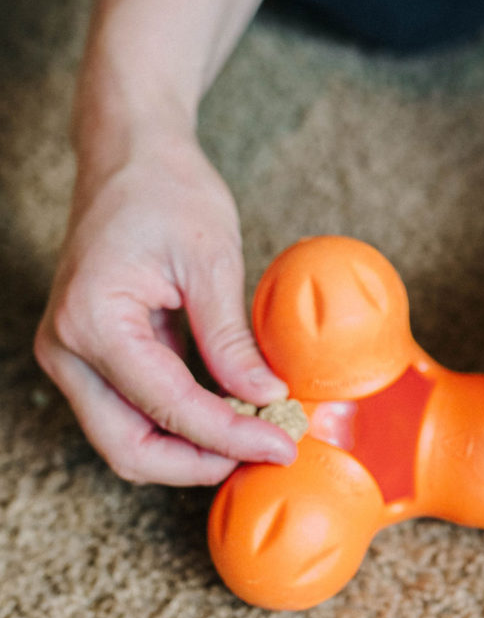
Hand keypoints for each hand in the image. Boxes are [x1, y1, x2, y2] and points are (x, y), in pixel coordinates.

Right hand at [35, 124, 294, 485]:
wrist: (130, 154)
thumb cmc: (166, 190)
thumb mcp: (212, 259)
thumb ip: (231, 338)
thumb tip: (266, 399)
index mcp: (93, 321)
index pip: (168, 407)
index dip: (230, 436)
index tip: (283, 443)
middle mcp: (67, 348)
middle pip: (130, 448)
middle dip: (200, 462)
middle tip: (268, 450)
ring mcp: (71, 355)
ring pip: (126, 440)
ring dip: (189, 451)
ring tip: (255, 434)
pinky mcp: (90, 355)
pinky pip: (131, 412)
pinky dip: (179, 424)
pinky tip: (231, 414)